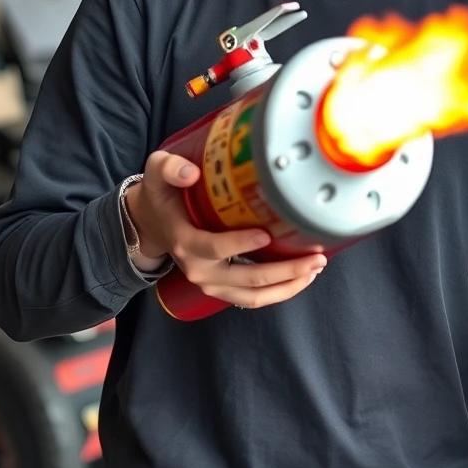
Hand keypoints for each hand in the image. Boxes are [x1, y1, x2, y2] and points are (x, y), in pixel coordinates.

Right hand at [125, 150, 326, 308]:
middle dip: (285, 272)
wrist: (151, 224)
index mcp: (186, 243)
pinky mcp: (223, 287)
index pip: (215, 248)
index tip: (268, 232)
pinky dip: (279, 291)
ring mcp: (212, 284)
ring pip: (253, 297)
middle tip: (316, 257)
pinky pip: (253, 298)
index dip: (241, 244)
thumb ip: (171, 169)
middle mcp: (200, 270)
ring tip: (315, 268)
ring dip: (288, 286)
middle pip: (247, 280)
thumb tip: (191, 173)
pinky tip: (303, 275)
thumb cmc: (162, 195)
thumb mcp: (158, 173)